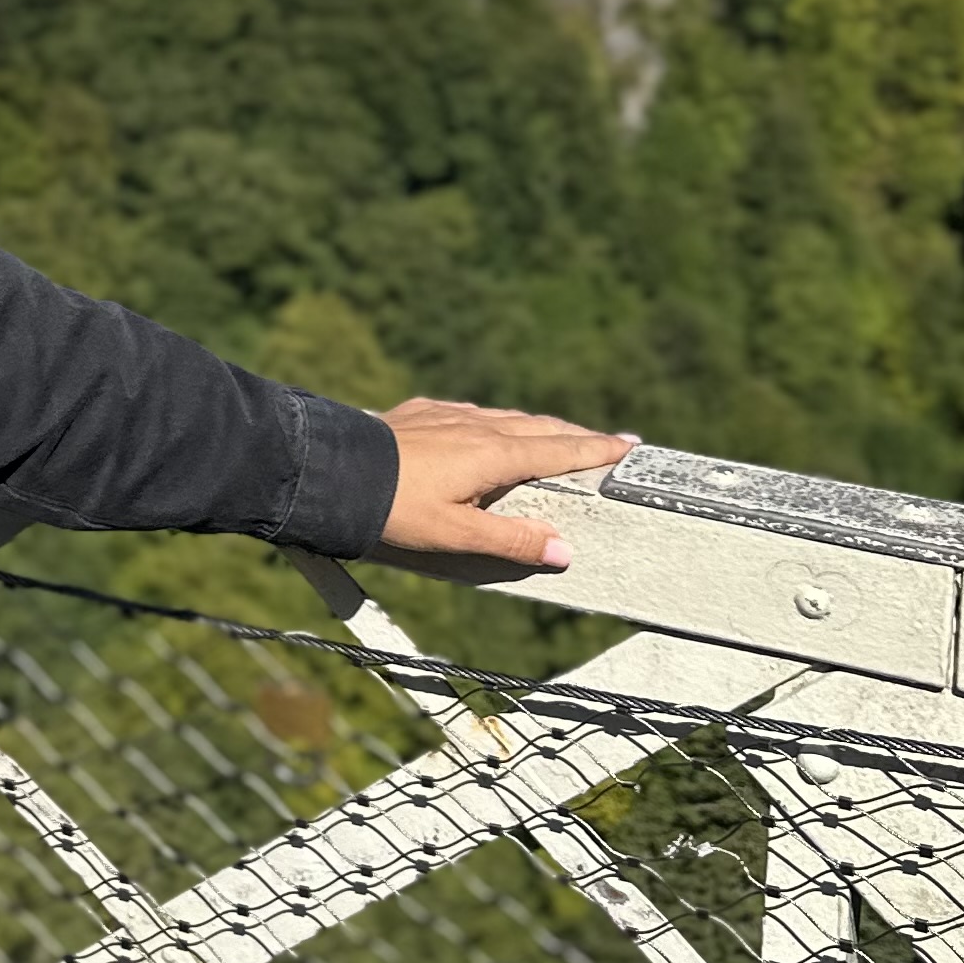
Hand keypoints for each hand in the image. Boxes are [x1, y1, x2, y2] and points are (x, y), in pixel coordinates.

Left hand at [372, 396, 635, 576]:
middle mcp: (478, 426)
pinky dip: (495, 421)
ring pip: (506, 417)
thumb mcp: (456, 535)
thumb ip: (511, 542)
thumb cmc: (394, 510)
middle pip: (540, 427)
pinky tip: (486, 427)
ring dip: (537, 427)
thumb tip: (564, 550)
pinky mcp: (421, 412)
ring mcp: (449, 415)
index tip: (629, 443)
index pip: (559, 450)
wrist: (334, 472)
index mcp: (494, 455)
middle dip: (575, 434)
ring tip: (554, 435)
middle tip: (604, 441)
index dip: (596, 448)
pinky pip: (471, 413)